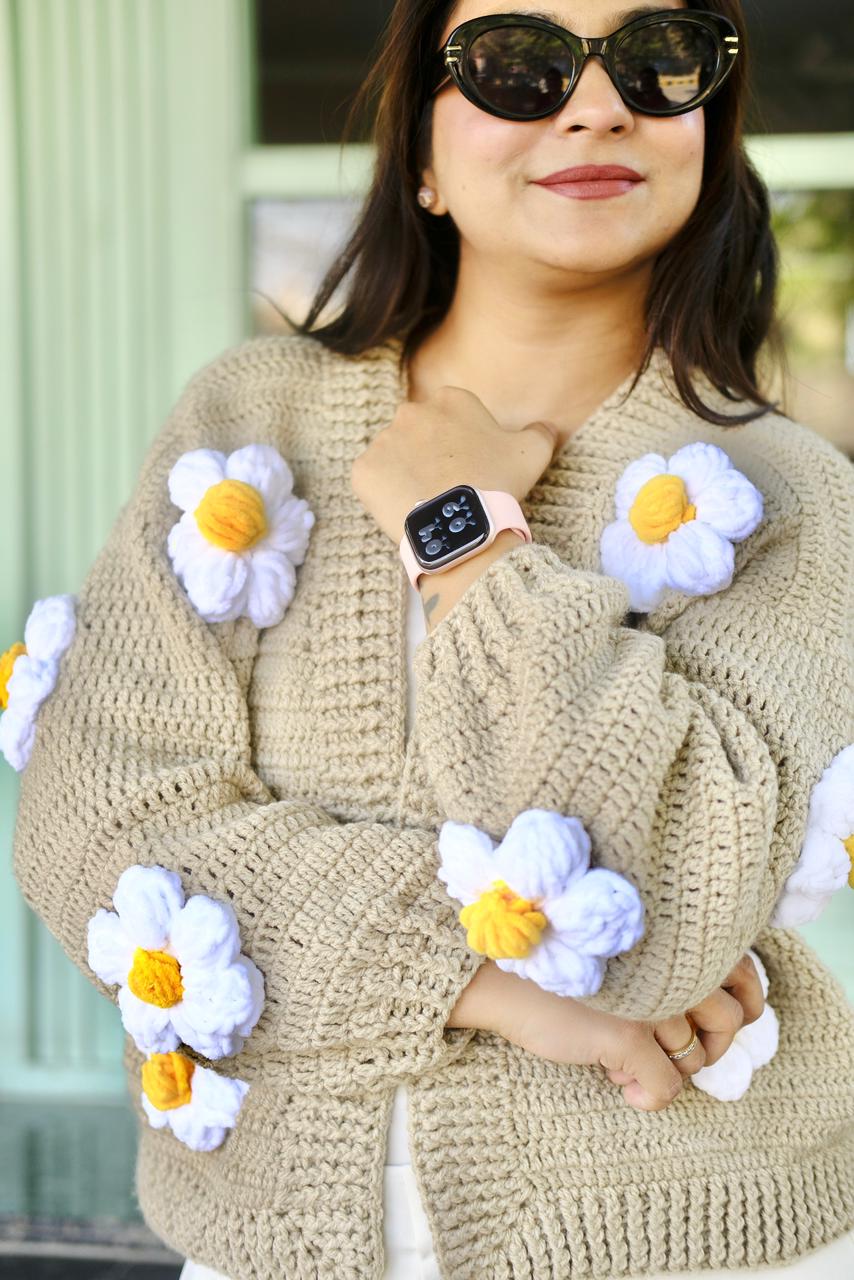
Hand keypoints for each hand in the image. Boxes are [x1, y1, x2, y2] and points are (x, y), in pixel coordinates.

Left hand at [350, 385, 559, 543]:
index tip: (470, 468)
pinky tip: (406, 510)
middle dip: (429, 455)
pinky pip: (371, 480)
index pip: (451, 417)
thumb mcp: (533, 453)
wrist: (463, 526)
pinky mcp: (363, 471)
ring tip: (427, 503)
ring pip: (393, 456)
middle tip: (447, 488)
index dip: (462, 445)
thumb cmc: (499, 484)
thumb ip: (540, 432)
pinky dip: (384, 494)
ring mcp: (383, 440)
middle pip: (419, 433)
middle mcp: (411, 411)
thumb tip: (546, 427)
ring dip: (406, 474)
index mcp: (450, 400)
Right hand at [449, 953, 765, 1111]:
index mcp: (674, 933)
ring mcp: (651, 999)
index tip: (716, 1019)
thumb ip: (668, 961)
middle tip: (674, 1046)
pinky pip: (665, 1089)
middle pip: (729, 1021)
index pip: (746, 972)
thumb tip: (713, 1012)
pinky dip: (645, 1096)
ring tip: (628, 1055)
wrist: (497, 972)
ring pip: (696, 1058)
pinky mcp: (627, 1034)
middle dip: (709, 1044)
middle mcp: (671, 962)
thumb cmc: (558, 957)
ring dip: (667, 1066)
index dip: (743, 1004)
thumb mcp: (623, 947)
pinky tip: (618, 1082)